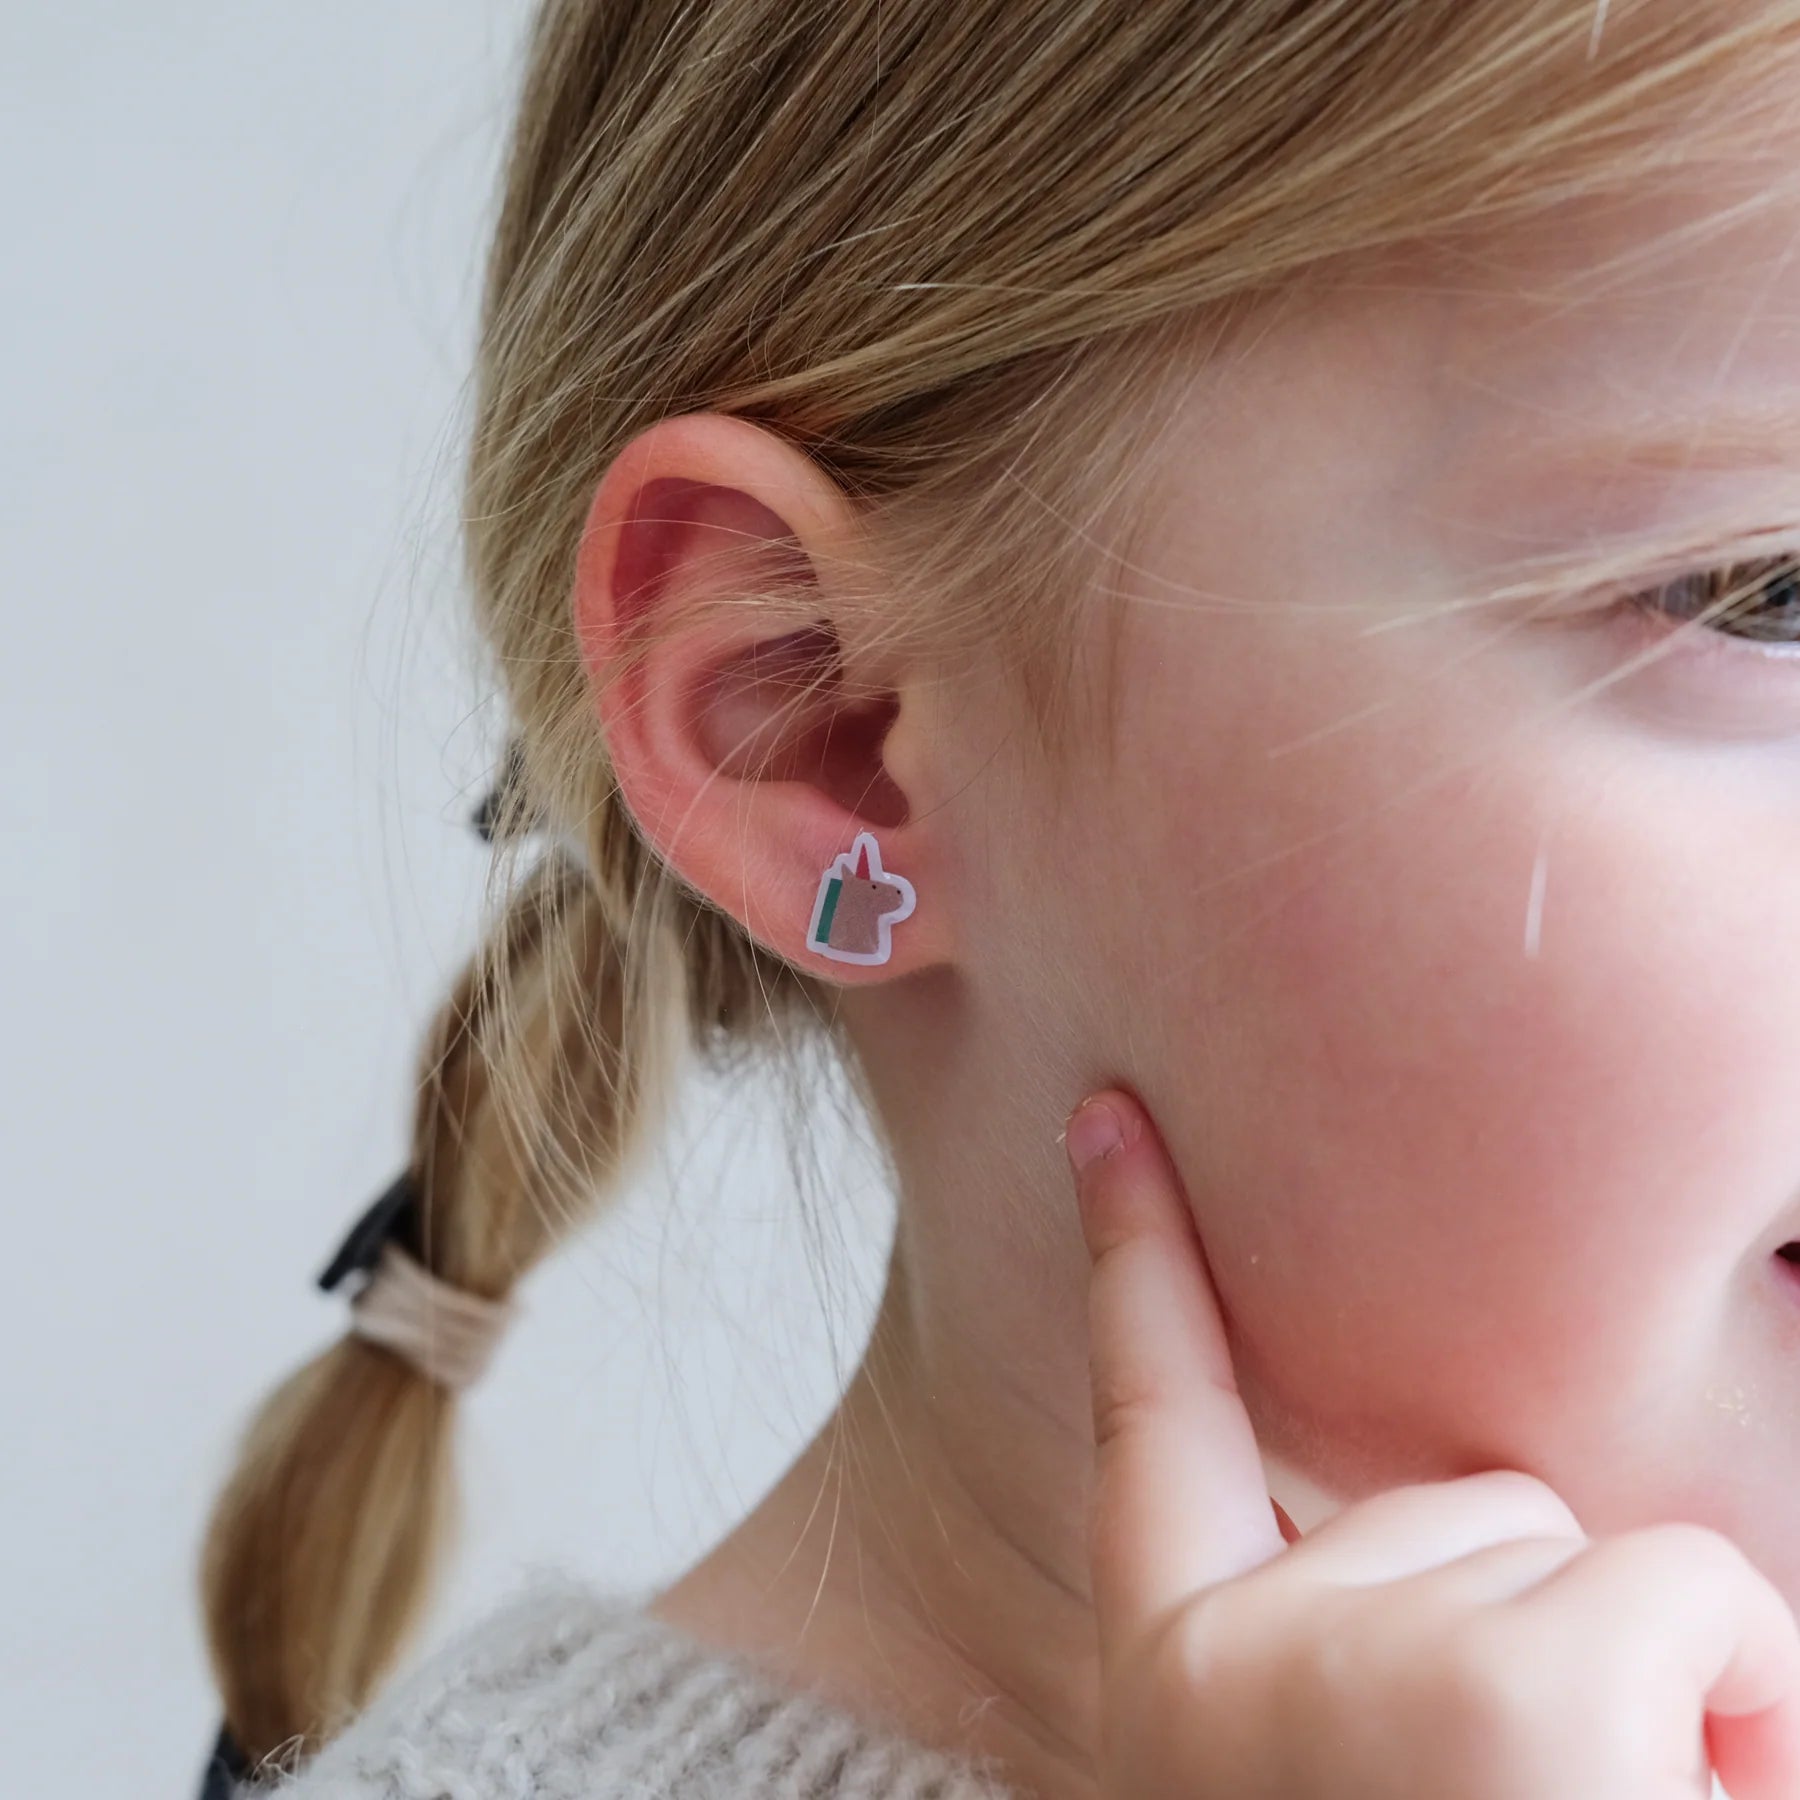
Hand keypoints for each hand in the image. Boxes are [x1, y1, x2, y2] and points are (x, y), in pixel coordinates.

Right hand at [1063, 1086, 1799, 1799]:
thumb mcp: (1333, 1766)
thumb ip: (1345, 1619)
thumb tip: (1470, 1507)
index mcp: (1178, 1688)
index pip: (1148, 1414)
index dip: (1130, 1252)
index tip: (1107, 1115)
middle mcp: (1235, 1660)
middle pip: (1437, 1494)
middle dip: (1534, 1624)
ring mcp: (1365, 1665)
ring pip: (1558, 1530)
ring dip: (1629, 1673)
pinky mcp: (1520, 1693)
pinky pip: (1684, 1579)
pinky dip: (1743, 1687)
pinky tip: (1692, 1796)